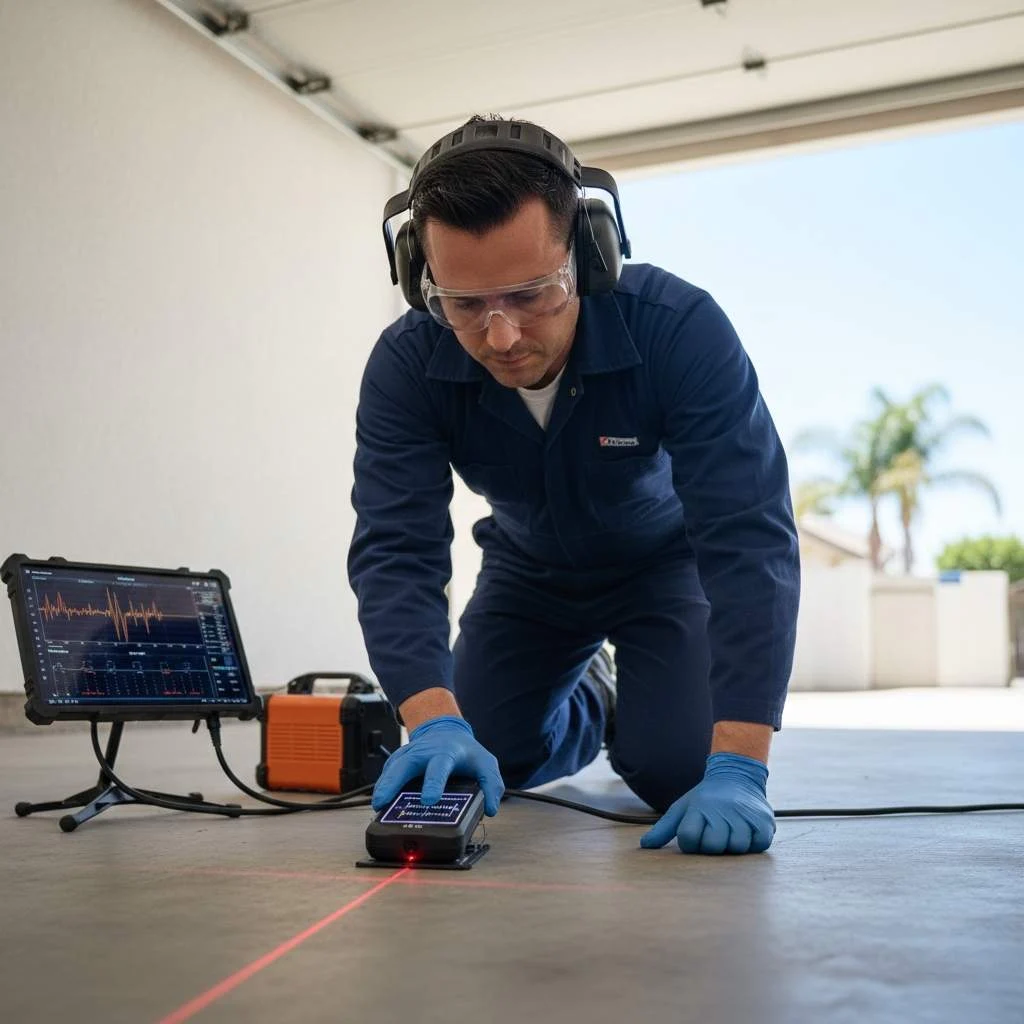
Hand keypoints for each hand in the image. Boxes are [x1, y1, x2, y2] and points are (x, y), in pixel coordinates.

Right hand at [371, 715, 504, 816]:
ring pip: (392, 768)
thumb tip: (491, 809)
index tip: (428, 800)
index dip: (433, 783)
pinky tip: (379, 799)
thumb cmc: (465, 752)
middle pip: (404, 765)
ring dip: (383, 785)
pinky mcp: (399, 760)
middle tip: (383, 802)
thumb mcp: (485, 764)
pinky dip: (382, 784)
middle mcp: (424, 752)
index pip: (438, 767)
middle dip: (393, 783)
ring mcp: (409, 754)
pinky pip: (388, 771)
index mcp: (446, 753)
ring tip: (377, 805)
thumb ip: (491, 785)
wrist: (446, 731)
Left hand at [640, 752, 774, 854]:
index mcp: (699, 807)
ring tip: (730, 831)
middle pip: (712, 846)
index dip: (690, 842)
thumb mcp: (682, 808)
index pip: (688, 839)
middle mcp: (721, 810)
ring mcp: (744, 815)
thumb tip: (645, 845)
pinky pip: (759, 844)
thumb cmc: (706, 798)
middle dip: (711, 845)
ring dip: (733, 845)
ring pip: (736, 847)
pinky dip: (753, 843)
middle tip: (715, 832)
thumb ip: (664, 828)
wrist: (737, 776)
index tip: (695, 833)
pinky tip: (747, 832)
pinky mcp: (764, 821)